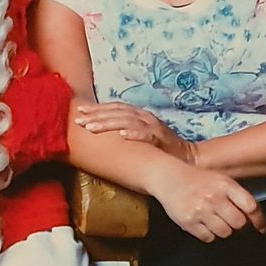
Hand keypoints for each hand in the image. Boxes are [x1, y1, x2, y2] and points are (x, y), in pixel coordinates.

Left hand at [74, 101, 193, 162]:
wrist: (186, 157)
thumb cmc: (160, 148)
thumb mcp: (141, 135)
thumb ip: (126, 130)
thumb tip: (104, 132)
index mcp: (139, 115)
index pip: (115, 108)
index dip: (97, 108)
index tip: (79, 110)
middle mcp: (145, 118)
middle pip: (118, 113)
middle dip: (96, 115)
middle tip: (78, 119)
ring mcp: (154, 128)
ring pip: (128, 121)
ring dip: (109, 123)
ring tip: (92, 127)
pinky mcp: (162, 140)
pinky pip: (147, 135)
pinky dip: (135, 134)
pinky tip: (122, 136)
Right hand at [154, 161, 265, 242]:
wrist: (168, 177)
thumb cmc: (197, 180)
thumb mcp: (221, 180)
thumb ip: (238, 197)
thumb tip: (255, 220)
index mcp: (225, 185)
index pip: (251, 206)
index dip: (259, 220)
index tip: (262, 228)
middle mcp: (214, 198)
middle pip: (239, 223)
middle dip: (238, 225)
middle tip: (232, 222)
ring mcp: (200, 210)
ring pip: (224, 232)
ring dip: (223, 230)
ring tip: (215, 220)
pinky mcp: (188, 221)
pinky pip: (208, 237)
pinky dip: (209, 234)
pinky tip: (204, 224)